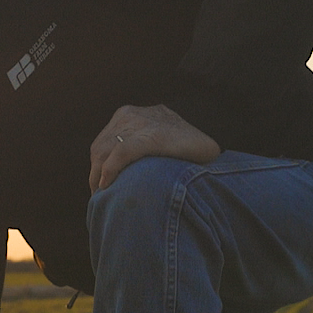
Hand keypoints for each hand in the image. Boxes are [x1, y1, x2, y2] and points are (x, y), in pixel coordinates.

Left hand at [88, 104, 221, 191]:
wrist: (216, 163)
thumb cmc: (190, 163)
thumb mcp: (161, 151)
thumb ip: (141, 155)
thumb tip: (118, 178)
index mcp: (136, 115)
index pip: (106, 140)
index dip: (100, 165)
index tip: (100, 187)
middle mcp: (135, 114)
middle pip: (102, 145)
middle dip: (96, 172)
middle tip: (97, 197)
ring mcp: (143, 122)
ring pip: (105, 150)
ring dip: (98, 176)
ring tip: (100, 198)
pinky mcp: (153, 136)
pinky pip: (121, 152)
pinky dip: (110, 170)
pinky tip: (106, 186)